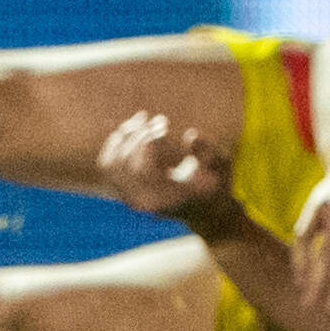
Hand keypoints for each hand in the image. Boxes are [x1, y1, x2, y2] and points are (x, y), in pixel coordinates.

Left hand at [98, 111, 240, 225]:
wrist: (207, 212)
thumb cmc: (215, 187)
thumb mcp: (221, 169)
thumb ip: (209, 153)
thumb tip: (191, 135)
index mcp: (164, 198)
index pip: (141, 166)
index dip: (150, 140)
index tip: (166, 126)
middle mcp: (142, 201)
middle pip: (125, 161)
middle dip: (141, 134)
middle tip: (162, 121)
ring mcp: (130, 197)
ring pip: (112, 162)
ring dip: (125, 136)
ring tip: (142, 118)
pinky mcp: (125, 190)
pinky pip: (107, 165)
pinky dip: (114, 144)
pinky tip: (130, 128)